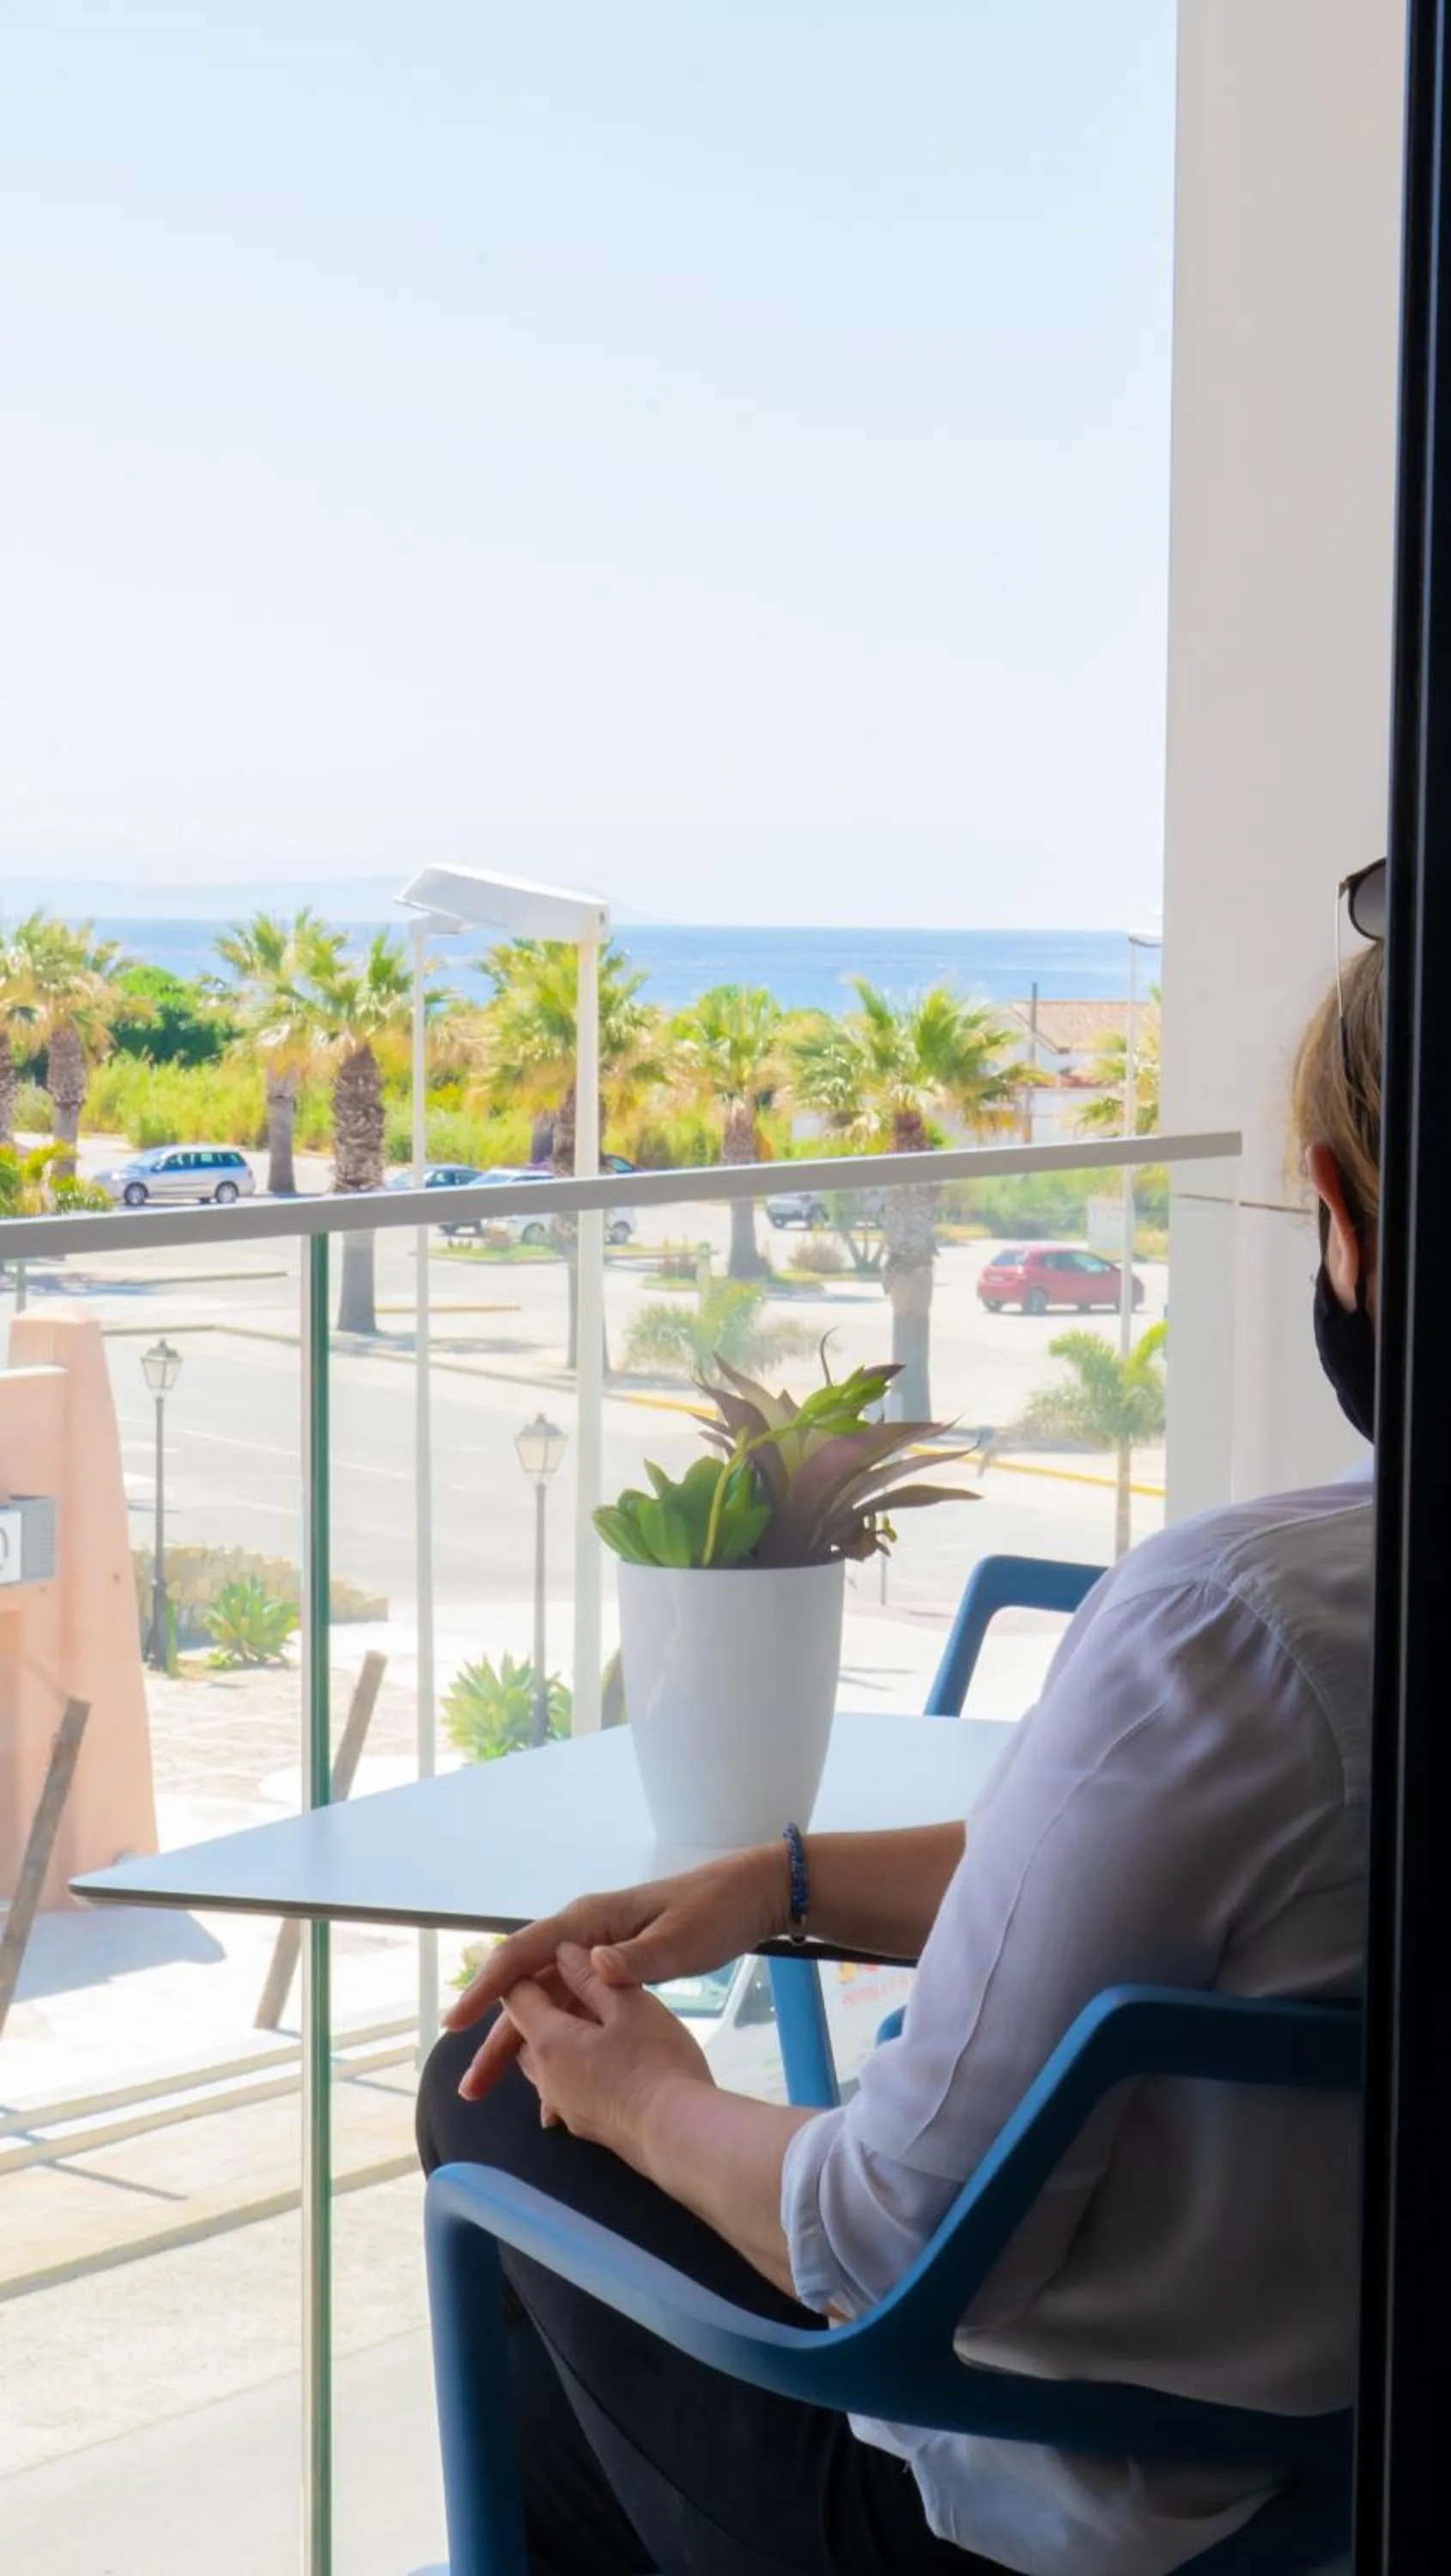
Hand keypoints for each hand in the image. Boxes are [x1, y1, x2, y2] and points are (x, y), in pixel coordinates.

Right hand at [446, 1844, 785, 2101]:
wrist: (748, 1899)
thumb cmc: (715, 1912)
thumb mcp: (682, 1937)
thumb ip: (639, 1956)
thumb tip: (595, 1965)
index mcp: (590, 1920)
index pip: (524, 1953)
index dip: (488, 1988)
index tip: (458, 2024)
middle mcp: (583, 1936)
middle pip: (526, 1989)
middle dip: (496, 2037)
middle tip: (470, 2087)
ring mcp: (596, 1955)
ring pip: (545, 2007)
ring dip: (520, 2050)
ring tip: (492, 2095)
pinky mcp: (612, 1974)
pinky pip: (572, 2014)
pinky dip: (557, 2048)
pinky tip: (550, 2089)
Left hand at [492, 1942, 714, 2164]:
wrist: (678, 2134)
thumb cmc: (654, 2060)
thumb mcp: (629, 2005)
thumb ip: (592, 1978)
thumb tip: (563, 1953)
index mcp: (548, 2040)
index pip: (516, 1997)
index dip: (528, 1973)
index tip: (550, 1960)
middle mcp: (545, 2077)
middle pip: (525, 2035)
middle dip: (541, 2010)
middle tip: (573, 1989)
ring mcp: (564, 2108)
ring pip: (544, 2066)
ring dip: (558, 2044)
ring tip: (589, 2028)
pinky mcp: (586, 2129)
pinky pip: (566, 2091)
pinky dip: (575, 2072)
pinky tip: (601, 2069)